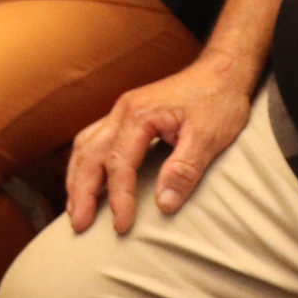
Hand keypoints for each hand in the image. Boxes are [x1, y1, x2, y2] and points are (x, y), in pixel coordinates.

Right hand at [64, 52, 255, 234]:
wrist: (222, 71)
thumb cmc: (218, 101)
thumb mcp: (209, 137)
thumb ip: (184, 170)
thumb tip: (163, 205)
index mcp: (140, 114)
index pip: (119, 163)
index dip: (119, 198)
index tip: (122, 226)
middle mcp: (123, 110)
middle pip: (90, 154)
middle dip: (82, 192)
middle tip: (79, 226)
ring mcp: (122, 111)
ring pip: (85, 145)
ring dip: (77, 178)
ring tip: (75, 210)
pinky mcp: (126, 115)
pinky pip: (94, 139)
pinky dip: (85, 164)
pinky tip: (86, 182)